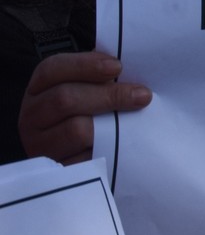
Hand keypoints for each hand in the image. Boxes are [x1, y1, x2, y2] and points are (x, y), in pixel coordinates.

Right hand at [19, 52, 150, 163]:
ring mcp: (41, 144)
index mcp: (39, 88)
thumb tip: (128, 65)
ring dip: (111, 122)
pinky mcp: (57, 169)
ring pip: (75, 129)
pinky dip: (108, 148)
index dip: (85, 65)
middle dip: (108, 95)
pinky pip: (85, 159)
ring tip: (136, 119)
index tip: (118, 67)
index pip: (52, 69)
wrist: (84, 153)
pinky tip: (124, 142)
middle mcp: (32, 115)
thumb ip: (102, 75)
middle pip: (65, 99)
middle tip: (142, 95)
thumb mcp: (89, 88)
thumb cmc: (91, 112)